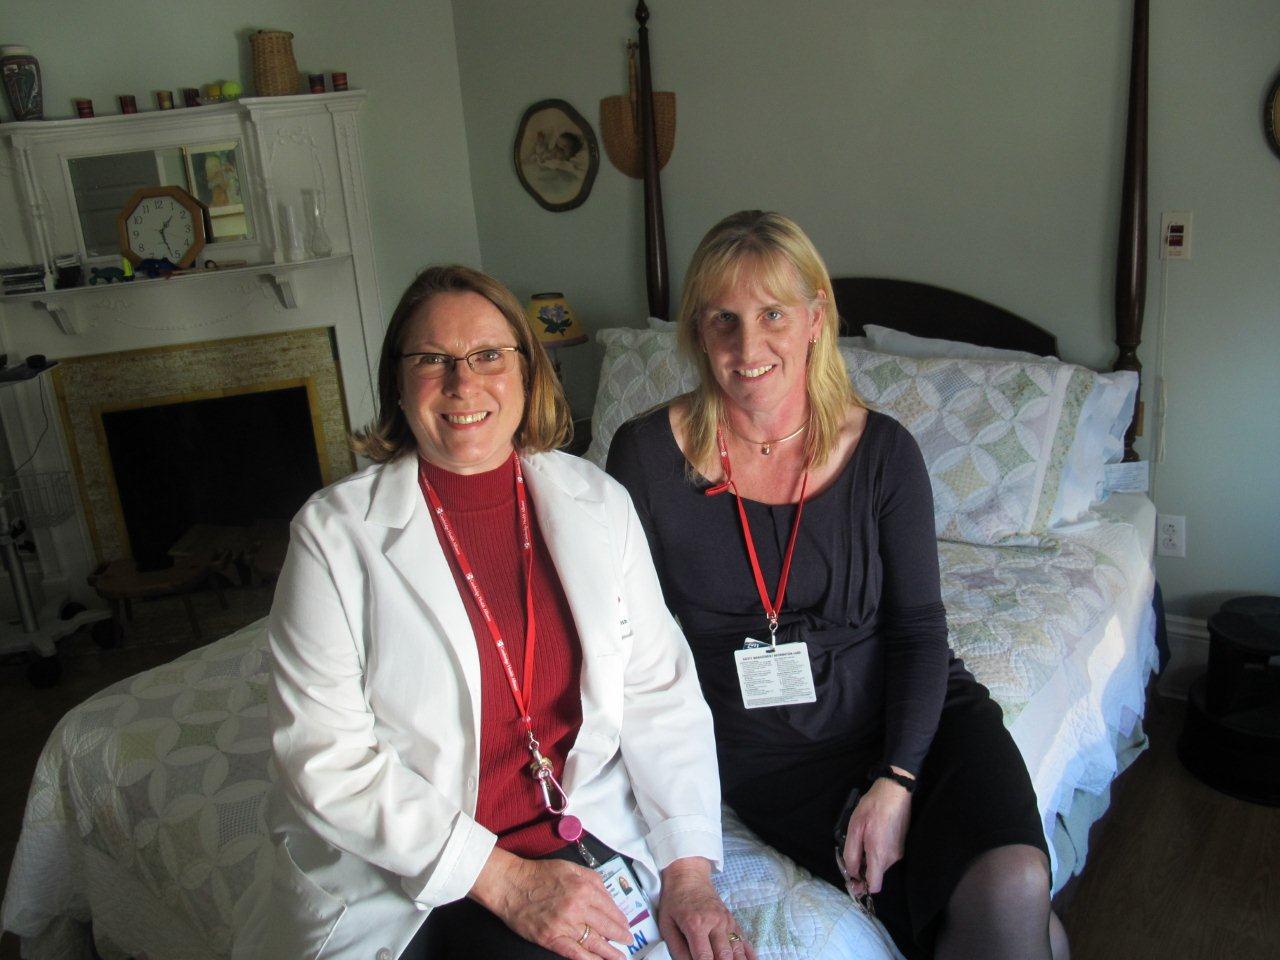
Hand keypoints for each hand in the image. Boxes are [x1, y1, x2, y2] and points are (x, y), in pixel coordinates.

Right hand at [469, 847, 631, 958]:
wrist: (511, 884)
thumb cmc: (540, 874)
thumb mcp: (572, 868)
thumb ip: (594, 881)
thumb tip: (609, 897)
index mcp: (585, 889)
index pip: (611, 908)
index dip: (621, 919)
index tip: (625, 924)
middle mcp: (578, 907)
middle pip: (607, 927)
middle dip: (620, 935)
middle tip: (628, 940)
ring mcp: (565, 925)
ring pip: (595, 942)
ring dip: (610, 952)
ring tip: (620, 957)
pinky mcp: (552, 938)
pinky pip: (575, 953)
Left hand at [658, 857, 755, 959]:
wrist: (689, 876)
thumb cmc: (675, 901)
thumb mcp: (667, 924)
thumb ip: (677, 949)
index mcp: (696, 925)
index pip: (704, 956)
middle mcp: (715, 923)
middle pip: (724, 955)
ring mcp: (727, 922)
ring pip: (737, 950)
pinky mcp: (732, 921)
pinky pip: (743, 940)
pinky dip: (748, 954)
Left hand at [839, 771, 912, 896]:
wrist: (894, 791)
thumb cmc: (872, 808)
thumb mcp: (854, 829)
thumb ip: (851, 854)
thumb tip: (852, 873)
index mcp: (880, 856)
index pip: (874, 886)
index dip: (862, 887)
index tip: (852, 881)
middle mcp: (892, 858)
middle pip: (875, 875)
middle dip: (862, 870)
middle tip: (851, 855)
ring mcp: (899, 851)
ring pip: (880, 864)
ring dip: (869, 859)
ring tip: (861, 840)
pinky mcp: (901, 844)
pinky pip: (886, 855)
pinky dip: (876, 851)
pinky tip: (871, 835)